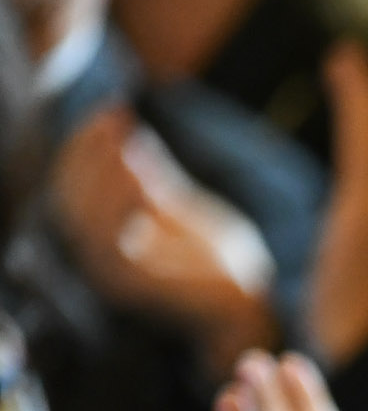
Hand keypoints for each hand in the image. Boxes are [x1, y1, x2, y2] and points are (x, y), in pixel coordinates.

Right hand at [53, 104, 275, 369]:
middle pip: (70, 197)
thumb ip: (155, 183)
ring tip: (126, 140)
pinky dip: (118, 204)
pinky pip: (109, 241)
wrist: (254, 300)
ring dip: (101, 171)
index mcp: (107, 238)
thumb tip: (131, 143)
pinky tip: (138, 174)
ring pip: (83, 217)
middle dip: (90, 151)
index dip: (88, 145)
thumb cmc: (222, 258)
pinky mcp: (130, 285)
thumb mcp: (184, 210)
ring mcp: (110, 273)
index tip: (113, 110)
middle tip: (117, 117)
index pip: (77, 186)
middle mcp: (98, 257)